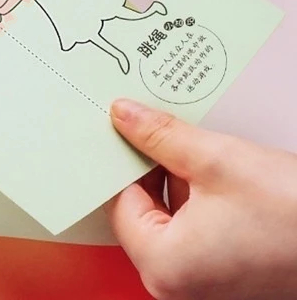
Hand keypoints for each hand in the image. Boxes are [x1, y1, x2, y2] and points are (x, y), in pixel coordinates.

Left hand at [106, 99, 296, 299]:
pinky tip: (206, 166)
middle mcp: (177, 283)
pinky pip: (190, 226)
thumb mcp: (215, 159)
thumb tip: (123, 115)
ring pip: (166, 214)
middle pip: (139, 209)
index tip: (123, 126)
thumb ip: (159, 135)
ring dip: (172, 176)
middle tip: (152, 125)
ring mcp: (202, 281)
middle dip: (147, 166)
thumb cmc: (295, 216)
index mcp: (164, 265)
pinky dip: (194, 195)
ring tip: (186, 144)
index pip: (118, 202)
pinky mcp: (223, 272)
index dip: (122, 159)